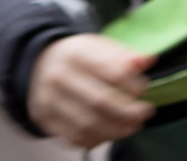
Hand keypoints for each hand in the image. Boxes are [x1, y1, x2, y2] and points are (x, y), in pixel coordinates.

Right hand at [28, 32, 153, 147]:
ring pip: (89, 124)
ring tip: (131, 126)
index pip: (112, 72)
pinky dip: (98, 139)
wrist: (39, 64)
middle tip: (144, 112)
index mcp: (74, 53)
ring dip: (117, 130)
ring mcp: (49, 99)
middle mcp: (58, 76)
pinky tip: (109, 132)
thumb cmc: (77, 58)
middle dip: (129, 112)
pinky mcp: (46, 119)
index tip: (143, 89)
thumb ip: (124, 55)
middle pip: (100, 101)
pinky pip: (76, 137)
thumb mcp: (98, 46)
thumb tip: (147, 61)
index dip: (133, 85)